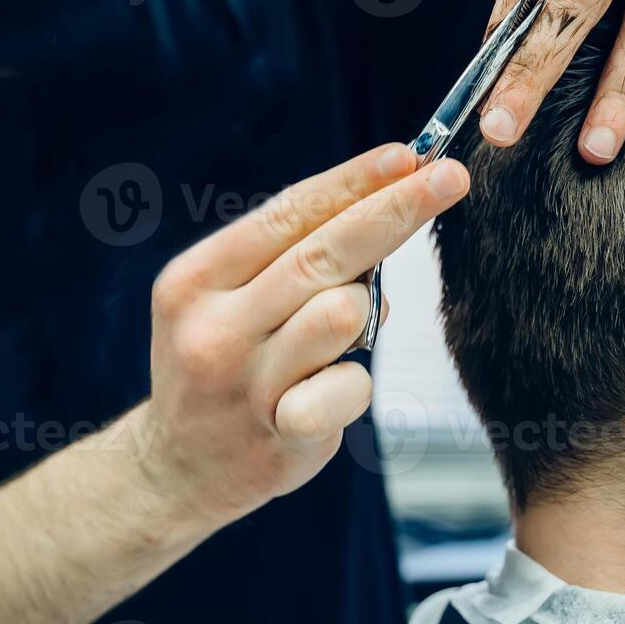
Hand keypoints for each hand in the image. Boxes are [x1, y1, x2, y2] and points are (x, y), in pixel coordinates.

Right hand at [143, 144, 468, 518]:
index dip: (352, 181)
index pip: (286, 214)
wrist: (174, 469)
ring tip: (337, 339)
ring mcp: (244, 383)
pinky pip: (352, 384)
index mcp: (196, 279)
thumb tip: (383, 217)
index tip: (407, 154)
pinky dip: (355, 383)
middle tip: (450, 177)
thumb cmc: (220, 367)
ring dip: (363, 313)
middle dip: (394, 210)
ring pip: (343, 314)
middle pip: (323, 254)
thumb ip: (291, 264)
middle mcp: (212, 326)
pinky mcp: (279, 433)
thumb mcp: (227, 304)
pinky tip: (326, 394)